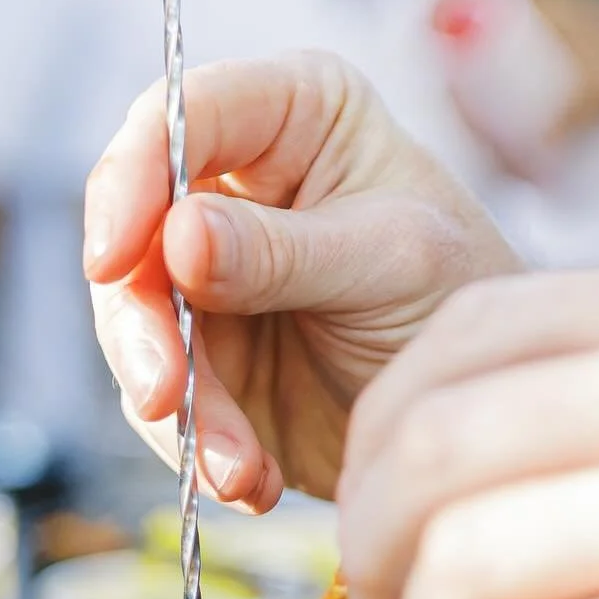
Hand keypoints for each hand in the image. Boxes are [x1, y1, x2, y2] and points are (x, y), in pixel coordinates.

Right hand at [85, 52, 517, 509]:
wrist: (484, 406)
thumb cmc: (462, 295)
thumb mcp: (392, 262)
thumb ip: (284, 251)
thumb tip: (178, 238)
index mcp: (290, 116)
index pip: (178, 118)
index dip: (130, 182)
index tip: (114, 261)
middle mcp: (235, 187)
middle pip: (135, 235)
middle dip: (141, 327)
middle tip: (163, 397)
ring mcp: (212, 280)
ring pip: (140, 331)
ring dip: (178, 412)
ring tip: (236, 471)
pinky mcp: (211, 363)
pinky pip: (171, 406)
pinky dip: (205, 452)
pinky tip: (253, 482)